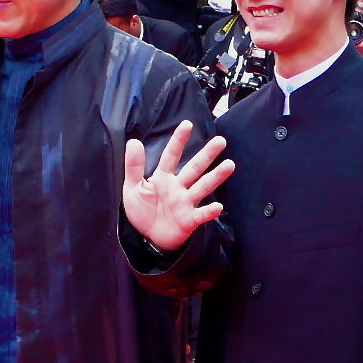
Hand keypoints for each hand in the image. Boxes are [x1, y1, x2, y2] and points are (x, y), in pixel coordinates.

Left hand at [121, 120, 232, 252]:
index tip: (187, 124)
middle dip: (207, 155)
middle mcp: (178, 187)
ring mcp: (185, 203)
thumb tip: (133, 141)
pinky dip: (209, 212)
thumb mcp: (132, 187)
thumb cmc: (142, 211)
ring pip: (203, 187)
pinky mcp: (189, 220)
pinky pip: (201, 215)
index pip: (171, 156)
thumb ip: (133, 166)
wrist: (146, 238)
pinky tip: (218, 206)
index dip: (178, 141)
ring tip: (230, 165)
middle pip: (195, 168)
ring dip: (216, 177)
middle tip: (221, 141)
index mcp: (163, 177)